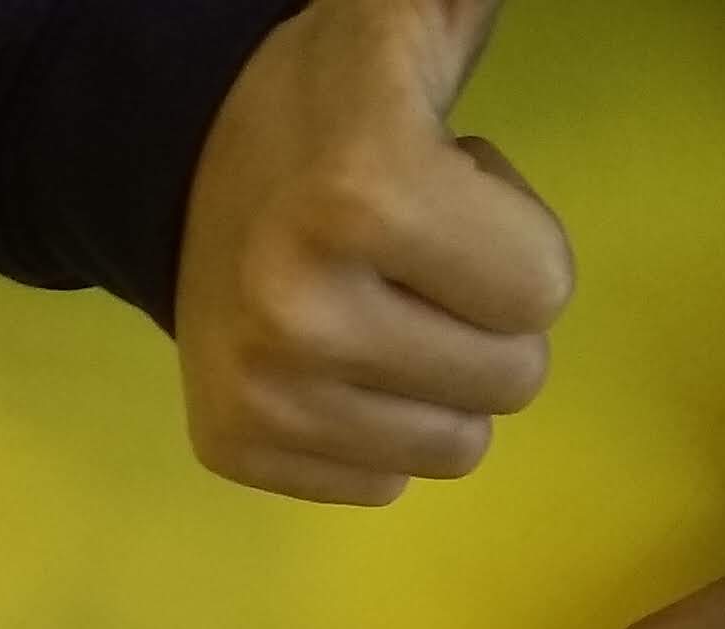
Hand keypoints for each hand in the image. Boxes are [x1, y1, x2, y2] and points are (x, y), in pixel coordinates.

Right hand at [173, 0, 571, 503]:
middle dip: (486, 318)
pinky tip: (336, 358)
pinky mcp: (232, 445)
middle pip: (511, 380)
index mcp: (361, 196)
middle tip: (417, 259)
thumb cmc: (339, 100)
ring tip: (380, 305)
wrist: (180, 161)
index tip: (451, 196)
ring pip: (455, 448)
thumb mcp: (417, 21)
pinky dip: (377, 429)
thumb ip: (474, 6)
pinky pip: (382, 485)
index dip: (517, 238)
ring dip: (439, 382)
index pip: (543, 292)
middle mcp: (298, 311)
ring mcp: (260, 392)